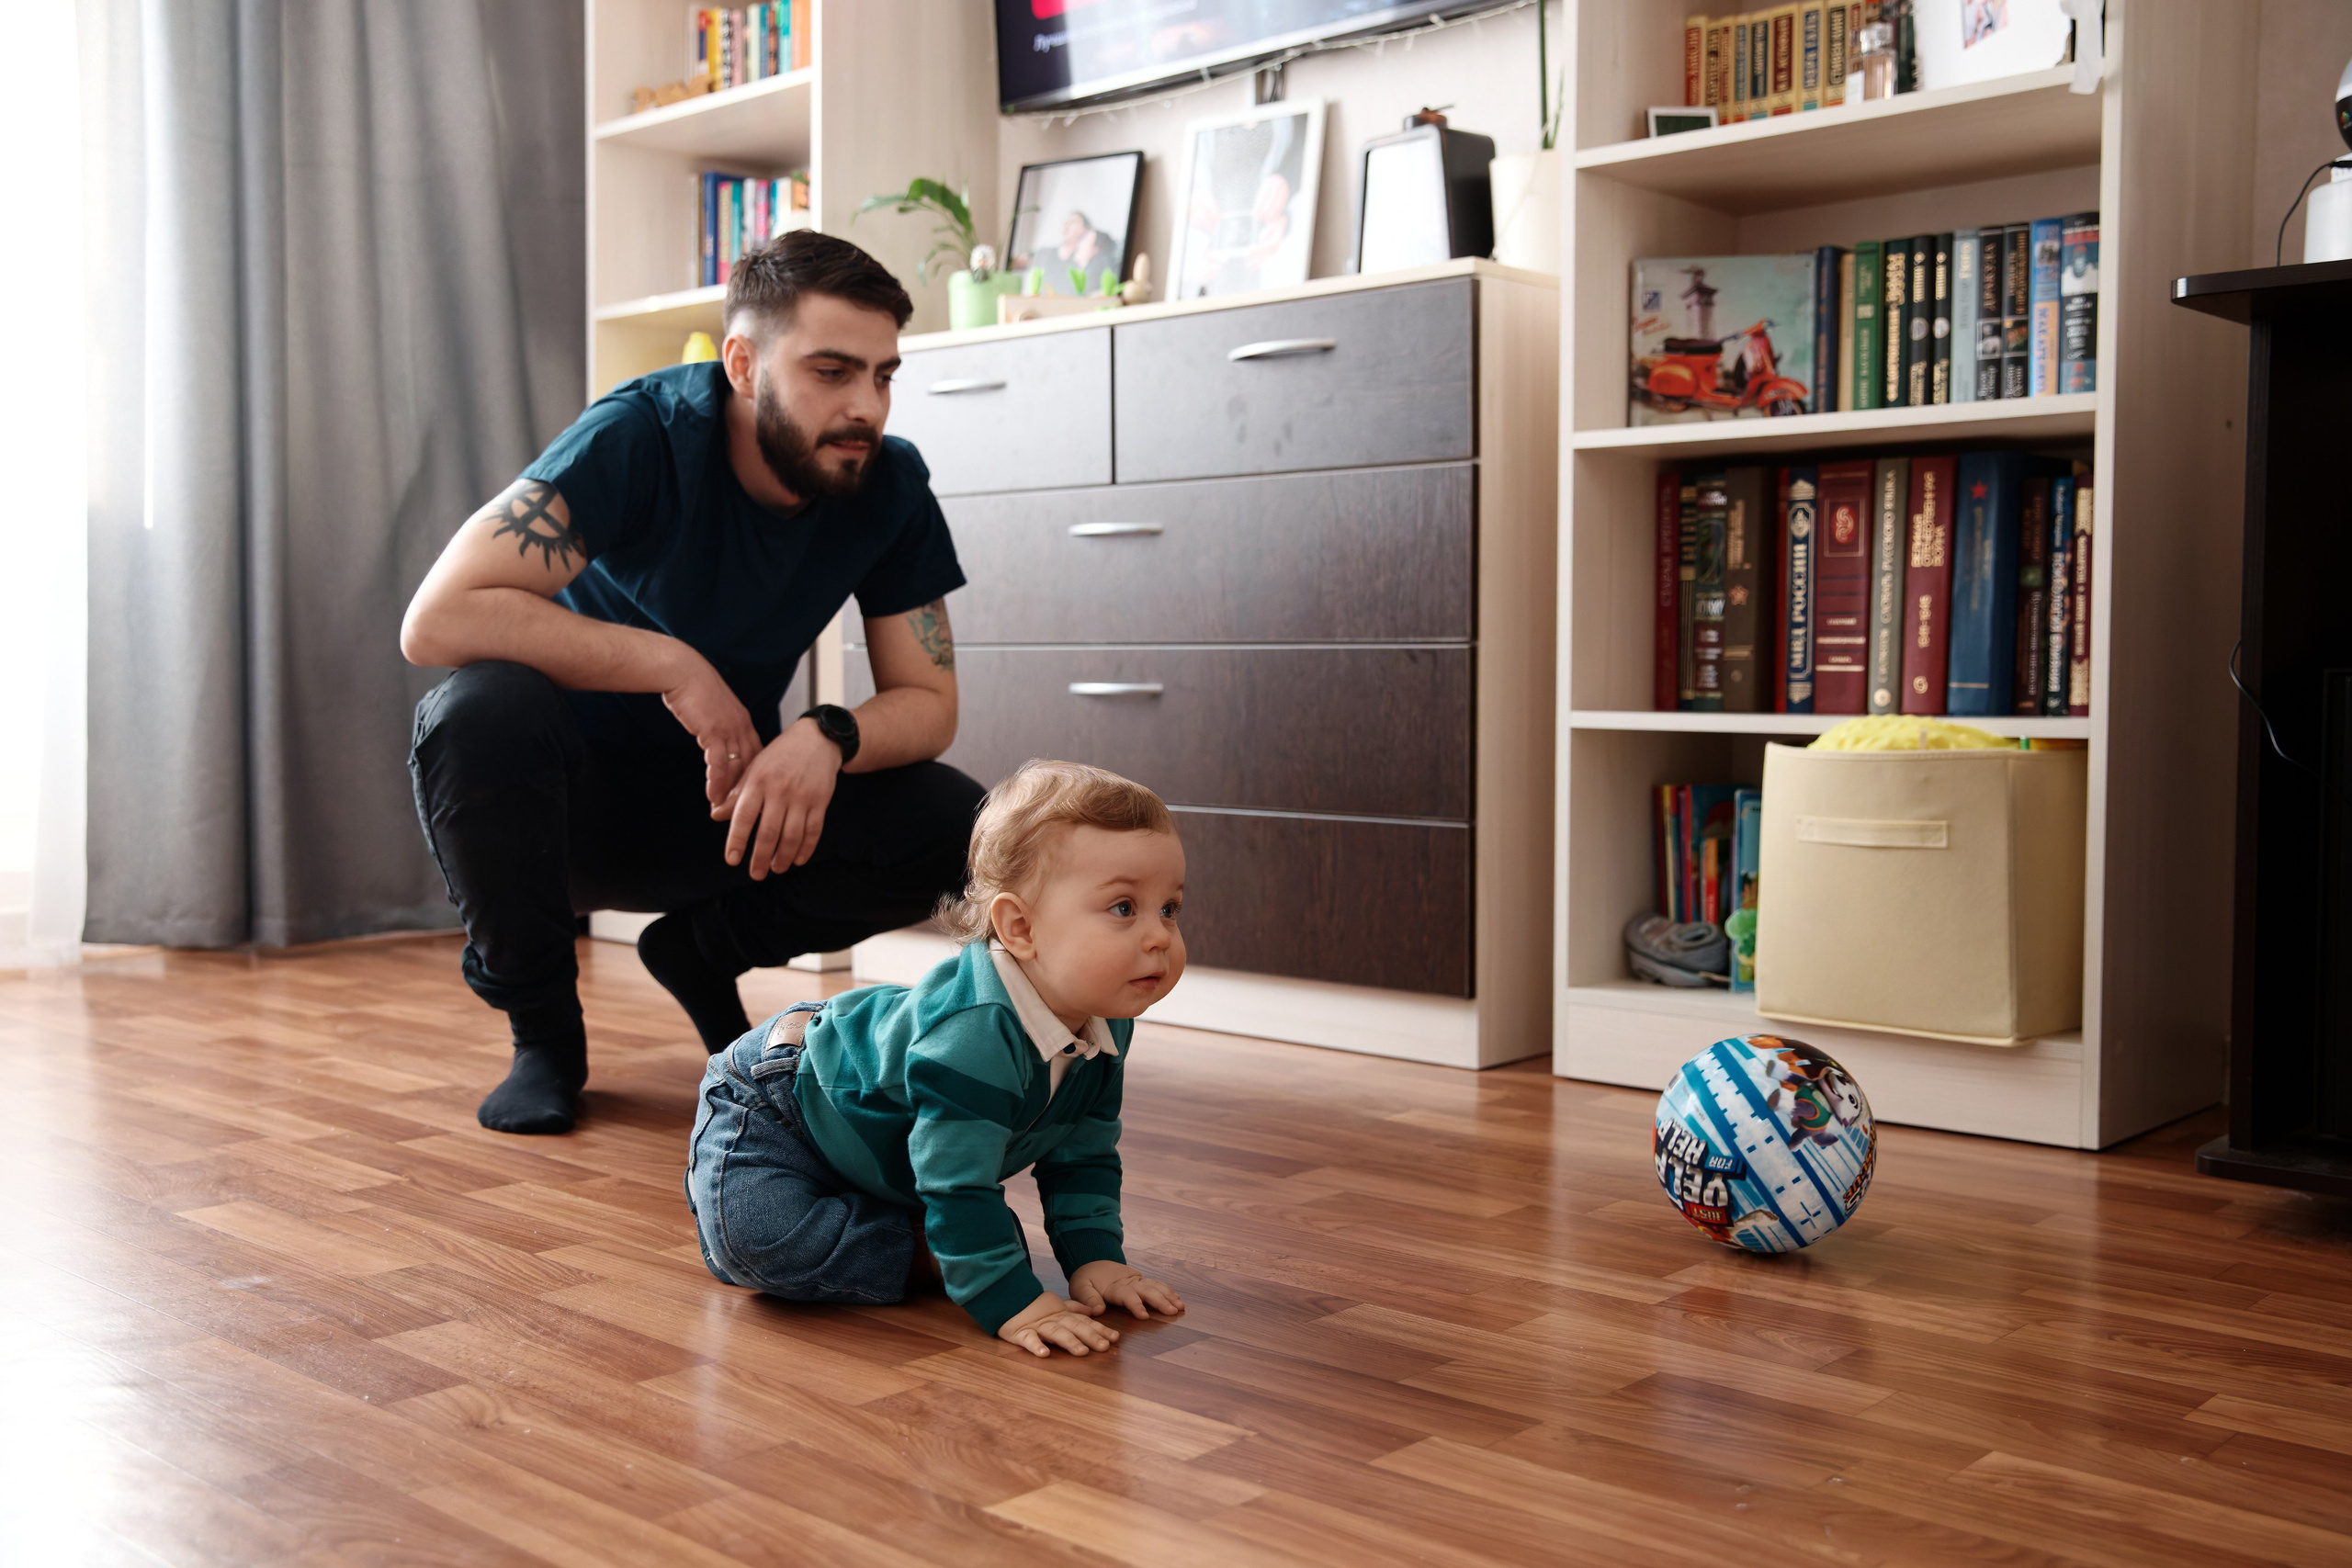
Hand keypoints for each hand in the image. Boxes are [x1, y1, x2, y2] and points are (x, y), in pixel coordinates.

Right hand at [660, 651, 760, 804]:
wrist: (681, 672)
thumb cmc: (693, 689)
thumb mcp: (714, 711)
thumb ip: (720, 727)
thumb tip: (717, 743)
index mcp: (744, 722)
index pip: (756, 756)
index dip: (754, 777)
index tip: (750, 795)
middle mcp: (742, 726)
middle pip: (750, 765)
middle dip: (746, 790)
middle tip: (740, 810)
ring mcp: (729, 729)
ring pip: (736, 768)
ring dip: (730, 791)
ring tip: (725, 810)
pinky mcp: (713, 731)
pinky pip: (718, 763)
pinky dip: (716, 782)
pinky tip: (712, 796)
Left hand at [713, 716, 842, 878]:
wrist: (816, 740)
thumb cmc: (779, 756)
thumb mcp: (754, 769)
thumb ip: (736, 794)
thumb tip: (716, 816)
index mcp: (758, 782)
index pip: (743, 816)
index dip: (736, 840)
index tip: (732, 859)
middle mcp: (779, 791)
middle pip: (768, 832)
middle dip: (761, 858)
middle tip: (756, 874)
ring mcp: (802, 797)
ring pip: (791, 836)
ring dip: (783, 857)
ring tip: (776, 869)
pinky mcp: (820, 801)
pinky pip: (813, 831)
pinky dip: (806, 849)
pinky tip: (798, 860)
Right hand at [997, 1291, 1120, 1357]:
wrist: (1006, 1299)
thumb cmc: (1033, 1307)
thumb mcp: (1056, 1305)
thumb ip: (1075, 1308)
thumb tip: (1093, 1311)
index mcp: (1063, 1315)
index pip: (1085, 1322)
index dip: (1100, 1329)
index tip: (1115, 1339)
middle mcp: (1054, 1320)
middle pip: (1075, 1328)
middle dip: (1090, 1336)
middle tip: (1104, 1347)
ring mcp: (1038, 1326)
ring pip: (1056, 1333)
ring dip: (1069, 1342)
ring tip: (1082, 1352)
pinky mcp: (1021, 1333)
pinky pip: (1029, 1340)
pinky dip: (1036, 1346)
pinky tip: (1044, 1354)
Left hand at [1068, 1261, 1185, 1321]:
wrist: (1092, 1261)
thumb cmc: (1086, 1278)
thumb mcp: (1080, 1287)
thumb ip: (1088, 1298)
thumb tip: (1098, 1310)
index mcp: (1114, 1286)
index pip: (1127, 1296)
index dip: (1136, 1305)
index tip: (1144, 1316)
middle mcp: (1129, 1282)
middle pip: (1147, 1290)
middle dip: (1161, 1301)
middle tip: (1173, 1311)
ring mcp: (1136, 1281)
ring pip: (1155, 1287)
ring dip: (1168, 1296)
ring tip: (1181, 1306)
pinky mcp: (1140, 1281)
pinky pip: (1156, 1285)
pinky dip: (1168, 1291)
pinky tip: (1177, 1298)